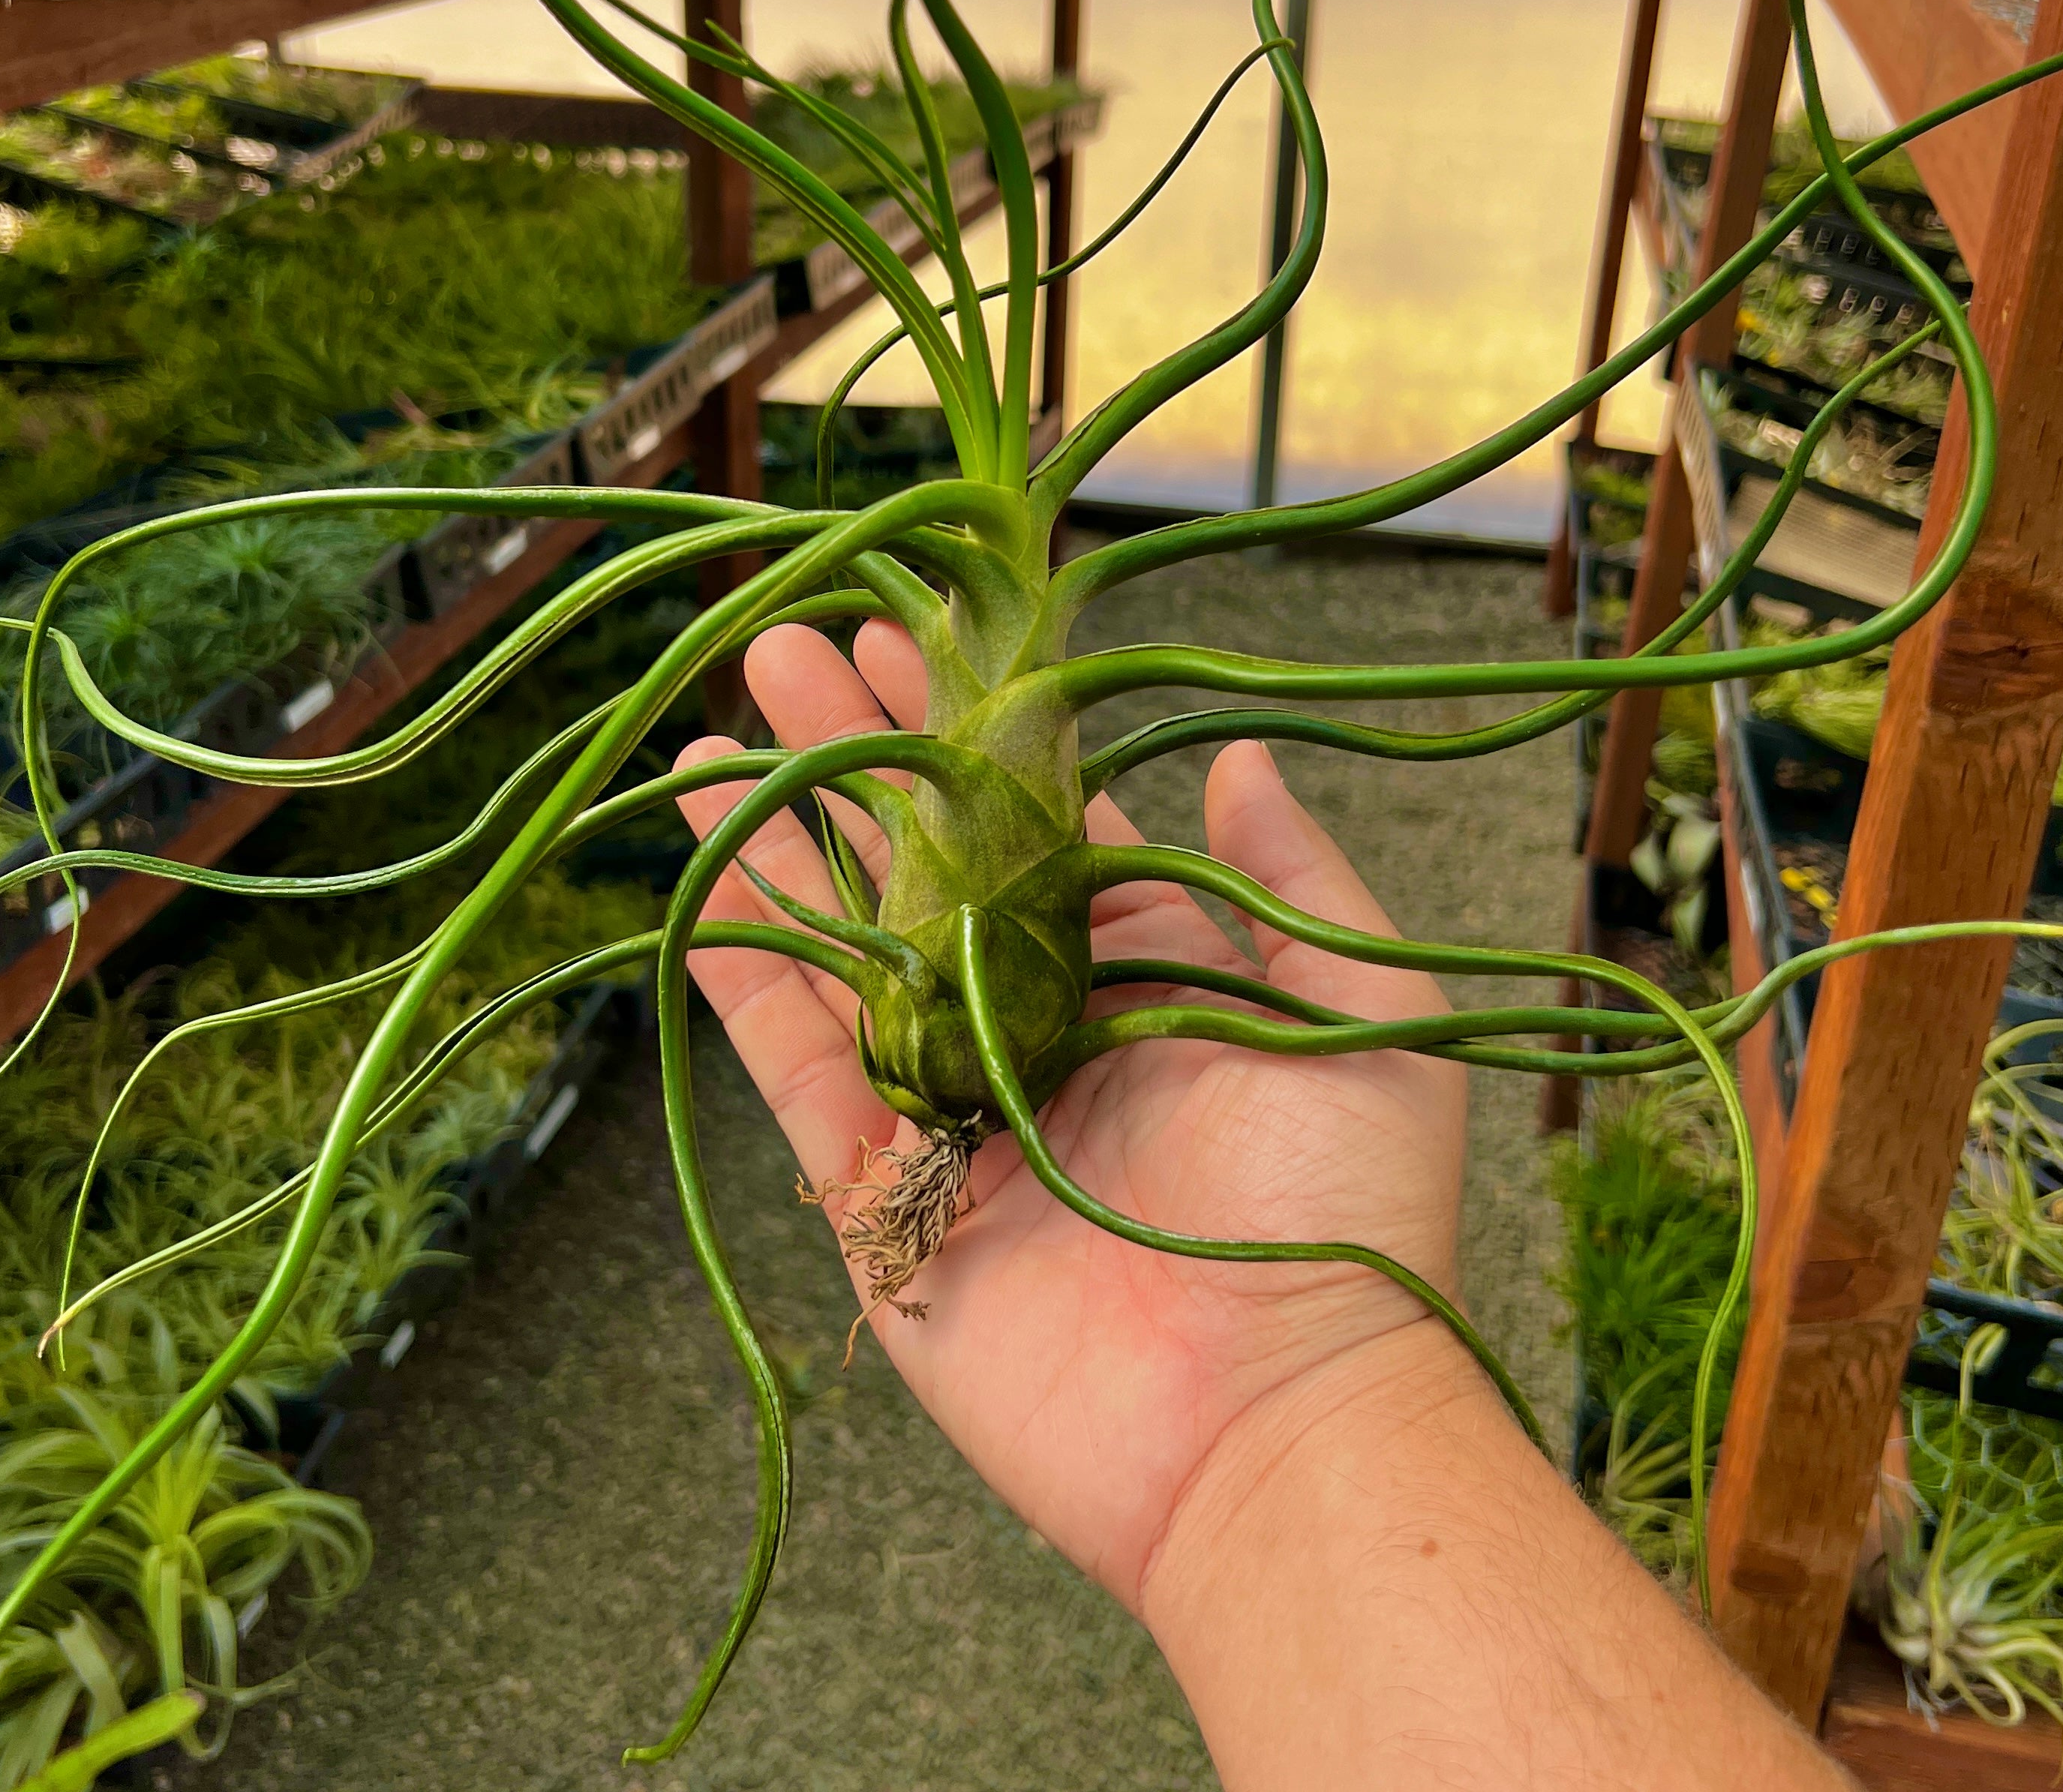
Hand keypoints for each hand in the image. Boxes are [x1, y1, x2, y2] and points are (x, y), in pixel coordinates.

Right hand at [672, 617, 1471, 1615]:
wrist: (1275, 1426)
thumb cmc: (1344, 1215)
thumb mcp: (1358, 1014)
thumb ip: (1289, 878)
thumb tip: (1241, 754)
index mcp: (1143, 970)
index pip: (1032, 821)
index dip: (970, 729)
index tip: (909, 636)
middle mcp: (1034, 1021)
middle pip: (921, 863)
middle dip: (852, 756)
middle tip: (781, 653)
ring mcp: (951, 1103)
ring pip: (844, 946)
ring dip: (777, 842)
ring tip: (708, 741)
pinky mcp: (885, 1191)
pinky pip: (801, 1064)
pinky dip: (747, 972)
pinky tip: (704, 874)